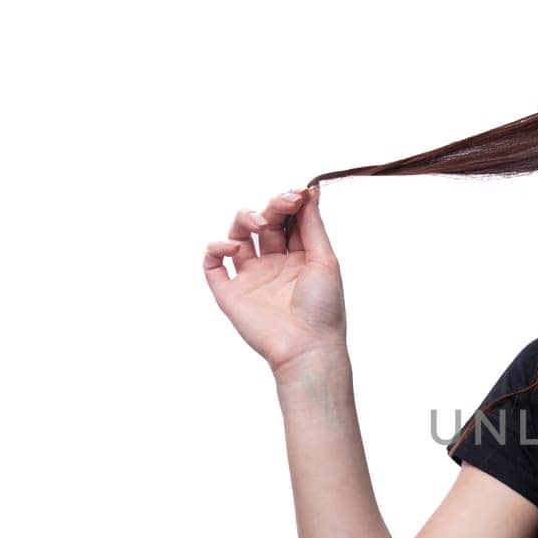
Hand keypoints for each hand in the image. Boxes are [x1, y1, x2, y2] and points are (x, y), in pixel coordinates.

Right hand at [203, 185, 347, 376]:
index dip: (289, 203)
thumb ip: (313, 225)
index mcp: (298, 256)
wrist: (307, 346)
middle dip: (271, 207)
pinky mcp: (230, 292)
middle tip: (281, 204)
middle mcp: (273, 263)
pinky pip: (213, 264)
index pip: (288, 220)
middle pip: (263, 222)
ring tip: (257, 224)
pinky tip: (233, 248)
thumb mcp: (325, 259)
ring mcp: (250, 277)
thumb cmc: (323, 307)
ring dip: (243, 219)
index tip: (297, 193)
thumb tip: (309, 191)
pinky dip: (216, 248)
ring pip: (237, 236)